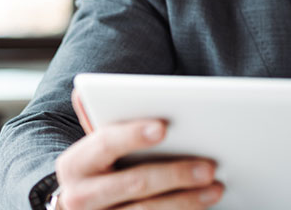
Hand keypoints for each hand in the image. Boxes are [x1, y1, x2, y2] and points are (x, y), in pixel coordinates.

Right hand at [52, 89, 224, 208]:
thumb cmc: (96, 170)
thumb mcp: (93, 150)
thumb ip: (99, 122)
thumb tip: (84, 91)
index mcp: (75, 164)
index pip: (105, 144)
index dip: (133, 134)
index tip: (164, 128)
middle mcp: (80, 197)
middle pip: (135, 183)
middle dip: (174, 174)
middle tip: (210, 167)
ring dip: (186, 200)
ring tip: (215, 188)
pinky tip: (203, 205)